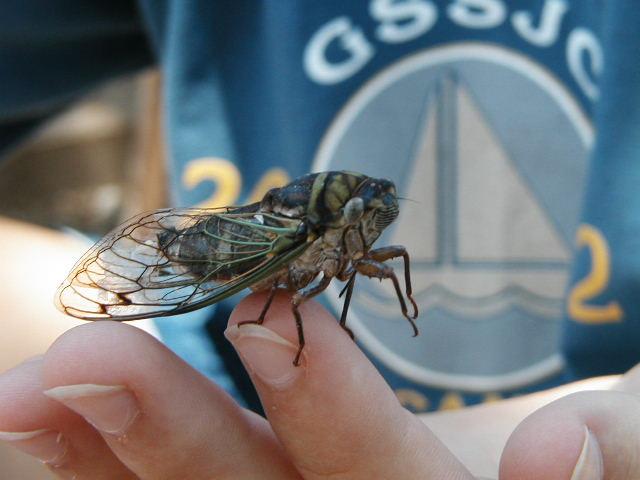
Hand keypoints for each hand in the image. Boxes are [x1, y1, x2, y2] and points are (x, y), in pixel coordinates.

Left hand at [0, 292, 637, 478]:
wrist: (545, 465)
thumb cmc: (597, 454)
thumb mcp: (627, 439)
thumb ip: (620, 444)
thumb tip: (561, 446)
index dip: (336, 420)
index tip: (273, 318)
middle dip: (179, 433)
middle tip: (85, 355)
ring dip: (108, 455)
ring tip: (32, 387)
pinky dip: (100, 470)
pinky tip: (42, 423)